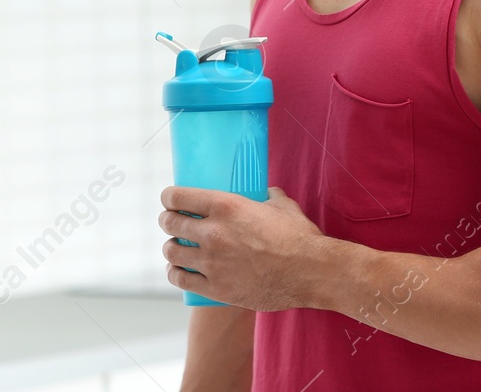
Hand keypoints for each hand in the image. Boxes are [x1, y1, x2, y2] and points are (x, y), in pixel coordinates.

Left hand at [158, 185, 339, 310]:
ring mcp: (212, 262)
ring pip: (172, 252)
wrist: (312, 272)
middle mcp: (213, 232)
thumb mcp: (282, 206)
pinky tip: (178, 271)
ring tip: (176, 248)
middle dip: (168, 221)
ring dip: (172, 248)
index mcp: (225, 205)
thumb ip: (268, 195)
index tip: (169, 201)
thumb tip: (266, 191)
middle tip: (172, 223)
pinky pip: (181, 280)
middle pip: (170, 223)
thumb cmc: (299, 238)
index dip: (168, 198)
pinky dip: (176, 274)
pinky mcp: (217, 288)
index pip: (177, 197)